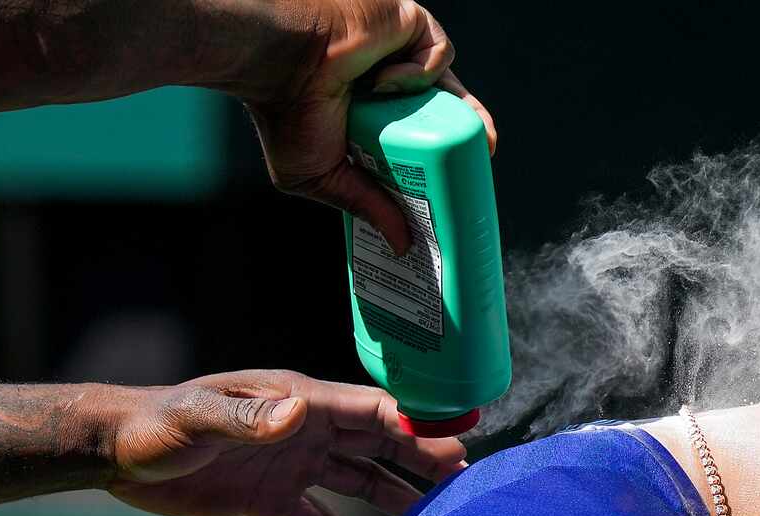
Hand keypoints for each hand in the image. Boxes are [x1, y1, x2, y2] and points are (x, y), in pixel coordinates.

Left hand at [104, 369, 465, 515]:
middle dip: (420, 459)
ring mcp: (294, 465)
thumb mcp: (200, 418)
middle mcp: (304, 430)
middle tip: (464, 479)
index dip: (415, 425)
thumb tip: (297, 414)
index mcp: (297, 401)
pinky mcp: (275, 500)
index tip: (454, 443)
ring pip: (360, 481)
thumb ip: (248, 417)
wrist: (119, 455)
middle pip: (378, 444)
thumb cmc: (158, 426)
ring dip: (397, 497)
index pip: (371, 411)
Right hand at [243, 0, 496, 254]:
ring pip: (450, 83)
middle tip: (481, 159)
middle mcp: (389, 82)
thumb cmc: (283, 113)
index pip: (420, 133)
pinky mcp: (408, 24)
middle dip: (468, 135)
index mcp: (371, 115)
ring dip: (452, 107)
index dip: (445, 154)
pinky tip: (385, 82)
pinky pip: (439, 52)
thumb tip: (402, 246)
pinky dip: (422, 71)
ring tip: (453, 135)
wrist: (278, 61)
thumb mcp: (323, 177)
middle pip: (446, 109)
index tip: (463, 179)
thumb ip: (366, 206)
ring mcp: (400, 52)